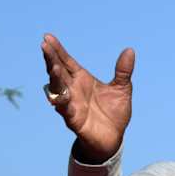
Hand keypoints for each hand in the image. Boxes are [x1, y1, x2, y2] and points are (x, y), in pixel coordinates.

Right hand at [41, 33, 134, 163]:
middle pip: (58, 71)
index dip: (58, 50)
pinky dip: (61, 103)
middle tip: (44, 45)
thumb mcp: (122, 89)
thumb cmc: (114, 113)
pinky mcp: (73, 119)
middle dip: (51, 59)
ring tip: (53, 67)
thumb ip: (123, 71)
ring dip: (55, 78)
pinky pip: (64, 110)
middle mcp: (73, 89)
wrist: (113, 138)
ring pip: (58, 89)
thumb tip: (130, 50)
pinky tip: (57, 96)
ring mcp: (71, 104)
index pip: (67, 61)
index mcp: (82, 79)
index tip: (48, 36)